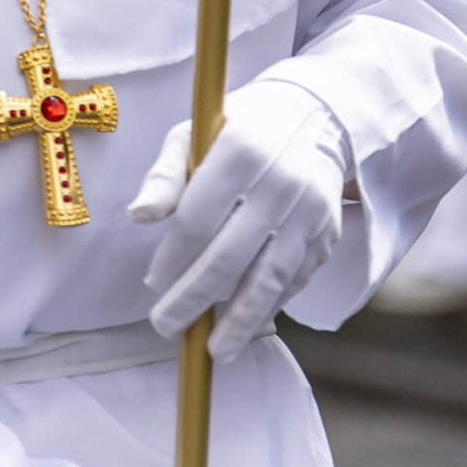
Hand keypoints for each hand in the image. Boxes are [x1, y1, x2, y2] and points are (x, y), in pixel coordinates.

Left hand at [130, 78, 346, 362]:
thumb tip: (138, 215)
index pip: (198, 218)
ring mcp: (309, 209)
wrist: (317, 115)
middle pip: (230, 255)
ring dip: (239, 320)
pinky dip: (270, 305)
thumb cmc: (241, 127)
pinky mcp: (328, 232)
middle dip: (193, 298)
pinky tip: (247, 323)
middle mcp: (280, 180)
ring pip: (269, 277)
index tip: (153, 284)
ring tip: (215, 351)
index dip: (173, 257)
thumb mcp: (196, 132)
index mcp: (240, 150)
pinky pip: (295, 279)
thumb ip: (166, 175)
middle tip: (165, 326)